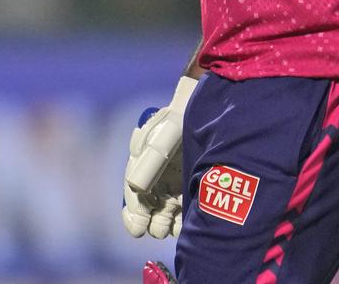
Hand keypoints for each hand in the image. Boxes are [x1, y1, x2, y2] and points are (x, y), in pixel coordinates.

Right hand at [122, 76, 197, 238]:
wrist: (204, 109)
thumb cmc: (180, 121)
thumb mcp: (163, 137)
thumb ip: (151, 161)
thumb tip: (135, 187)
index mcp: (142, 166)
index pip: (134, 196)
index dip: (134, 215)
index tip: (138, 230)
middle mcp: (156, 177)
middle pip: (150, 208)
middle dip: (152, 222)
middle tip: (157, 229)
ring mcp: (174, 182)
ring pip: (167, 212)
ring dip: (168, 224)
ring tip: (173, 229)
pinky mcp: (192, 186)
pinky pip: (185, 209)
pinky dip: (185, 220)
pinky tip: (189, 226)